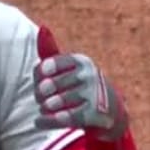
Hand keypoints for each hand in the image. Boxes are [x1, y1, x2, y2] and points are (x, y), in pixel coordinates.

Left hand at [33, 26, 129, 141]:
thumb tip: (42, 27)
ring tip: (43, 109)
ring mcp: (92, 94)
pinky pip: (63, 118)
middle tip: (40, 99)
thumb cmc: (81, 85)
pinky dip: (47, 121)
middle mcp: (88, 74)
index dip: (38, 76)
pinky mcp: (94, 114)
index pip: (47, 66)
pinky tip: (39, 122)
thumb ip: (51, 51)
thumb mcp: (69, 67)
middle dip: (39, 94)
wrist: (110, 111)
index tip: (40, 82)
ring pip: (54, 103)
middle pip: (48, 86)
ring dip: (44, 108)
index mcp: (79, 61)